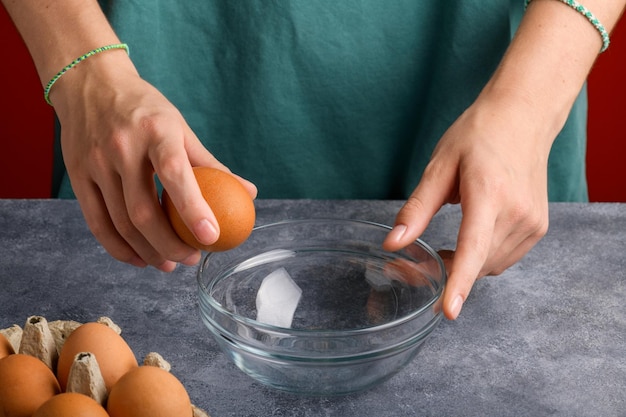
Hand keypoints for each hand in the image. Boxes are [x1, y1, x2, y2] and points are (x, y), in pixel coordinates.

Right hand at [51, 53, 256, 270]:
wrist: (89, 82)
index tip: (212, 237)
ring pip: (120, 222)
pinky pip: (96, 222)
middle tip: (191, 259)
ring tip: (169, 265)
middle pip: (143, 211)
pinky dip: (118, 248)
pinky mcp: (76, 175)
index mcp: (156, 131)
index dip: (194, 209)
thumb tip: (248, 193)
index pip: (175, 174)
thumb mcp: (180, 127)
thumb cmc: (144, 109)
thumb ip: (210, 163)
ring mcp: (95, 162)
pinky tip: (139, 258)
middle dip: (170, 245)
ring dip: (147, 251)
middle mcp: (122, 147)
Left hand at [383, 92, 549, 319]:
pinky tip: (467, 244)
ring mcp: (533, 222)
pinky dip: (482, 259)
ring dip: (465, 268)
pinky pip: (504, 258)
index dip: (460, 282)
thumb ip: (416, 209)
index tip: (449, 310)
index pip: (474, 247)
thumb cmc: (478, 135)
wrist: (523, 118)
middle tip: (411, 268)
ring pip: (491, 266)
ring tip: (439, 254)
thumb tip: (392, 243)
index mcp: (489, 193)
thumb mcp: (439, 166)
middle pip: (478, 263)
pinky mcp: (538, 227)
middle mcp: (517, 212)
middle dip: (446, 273)